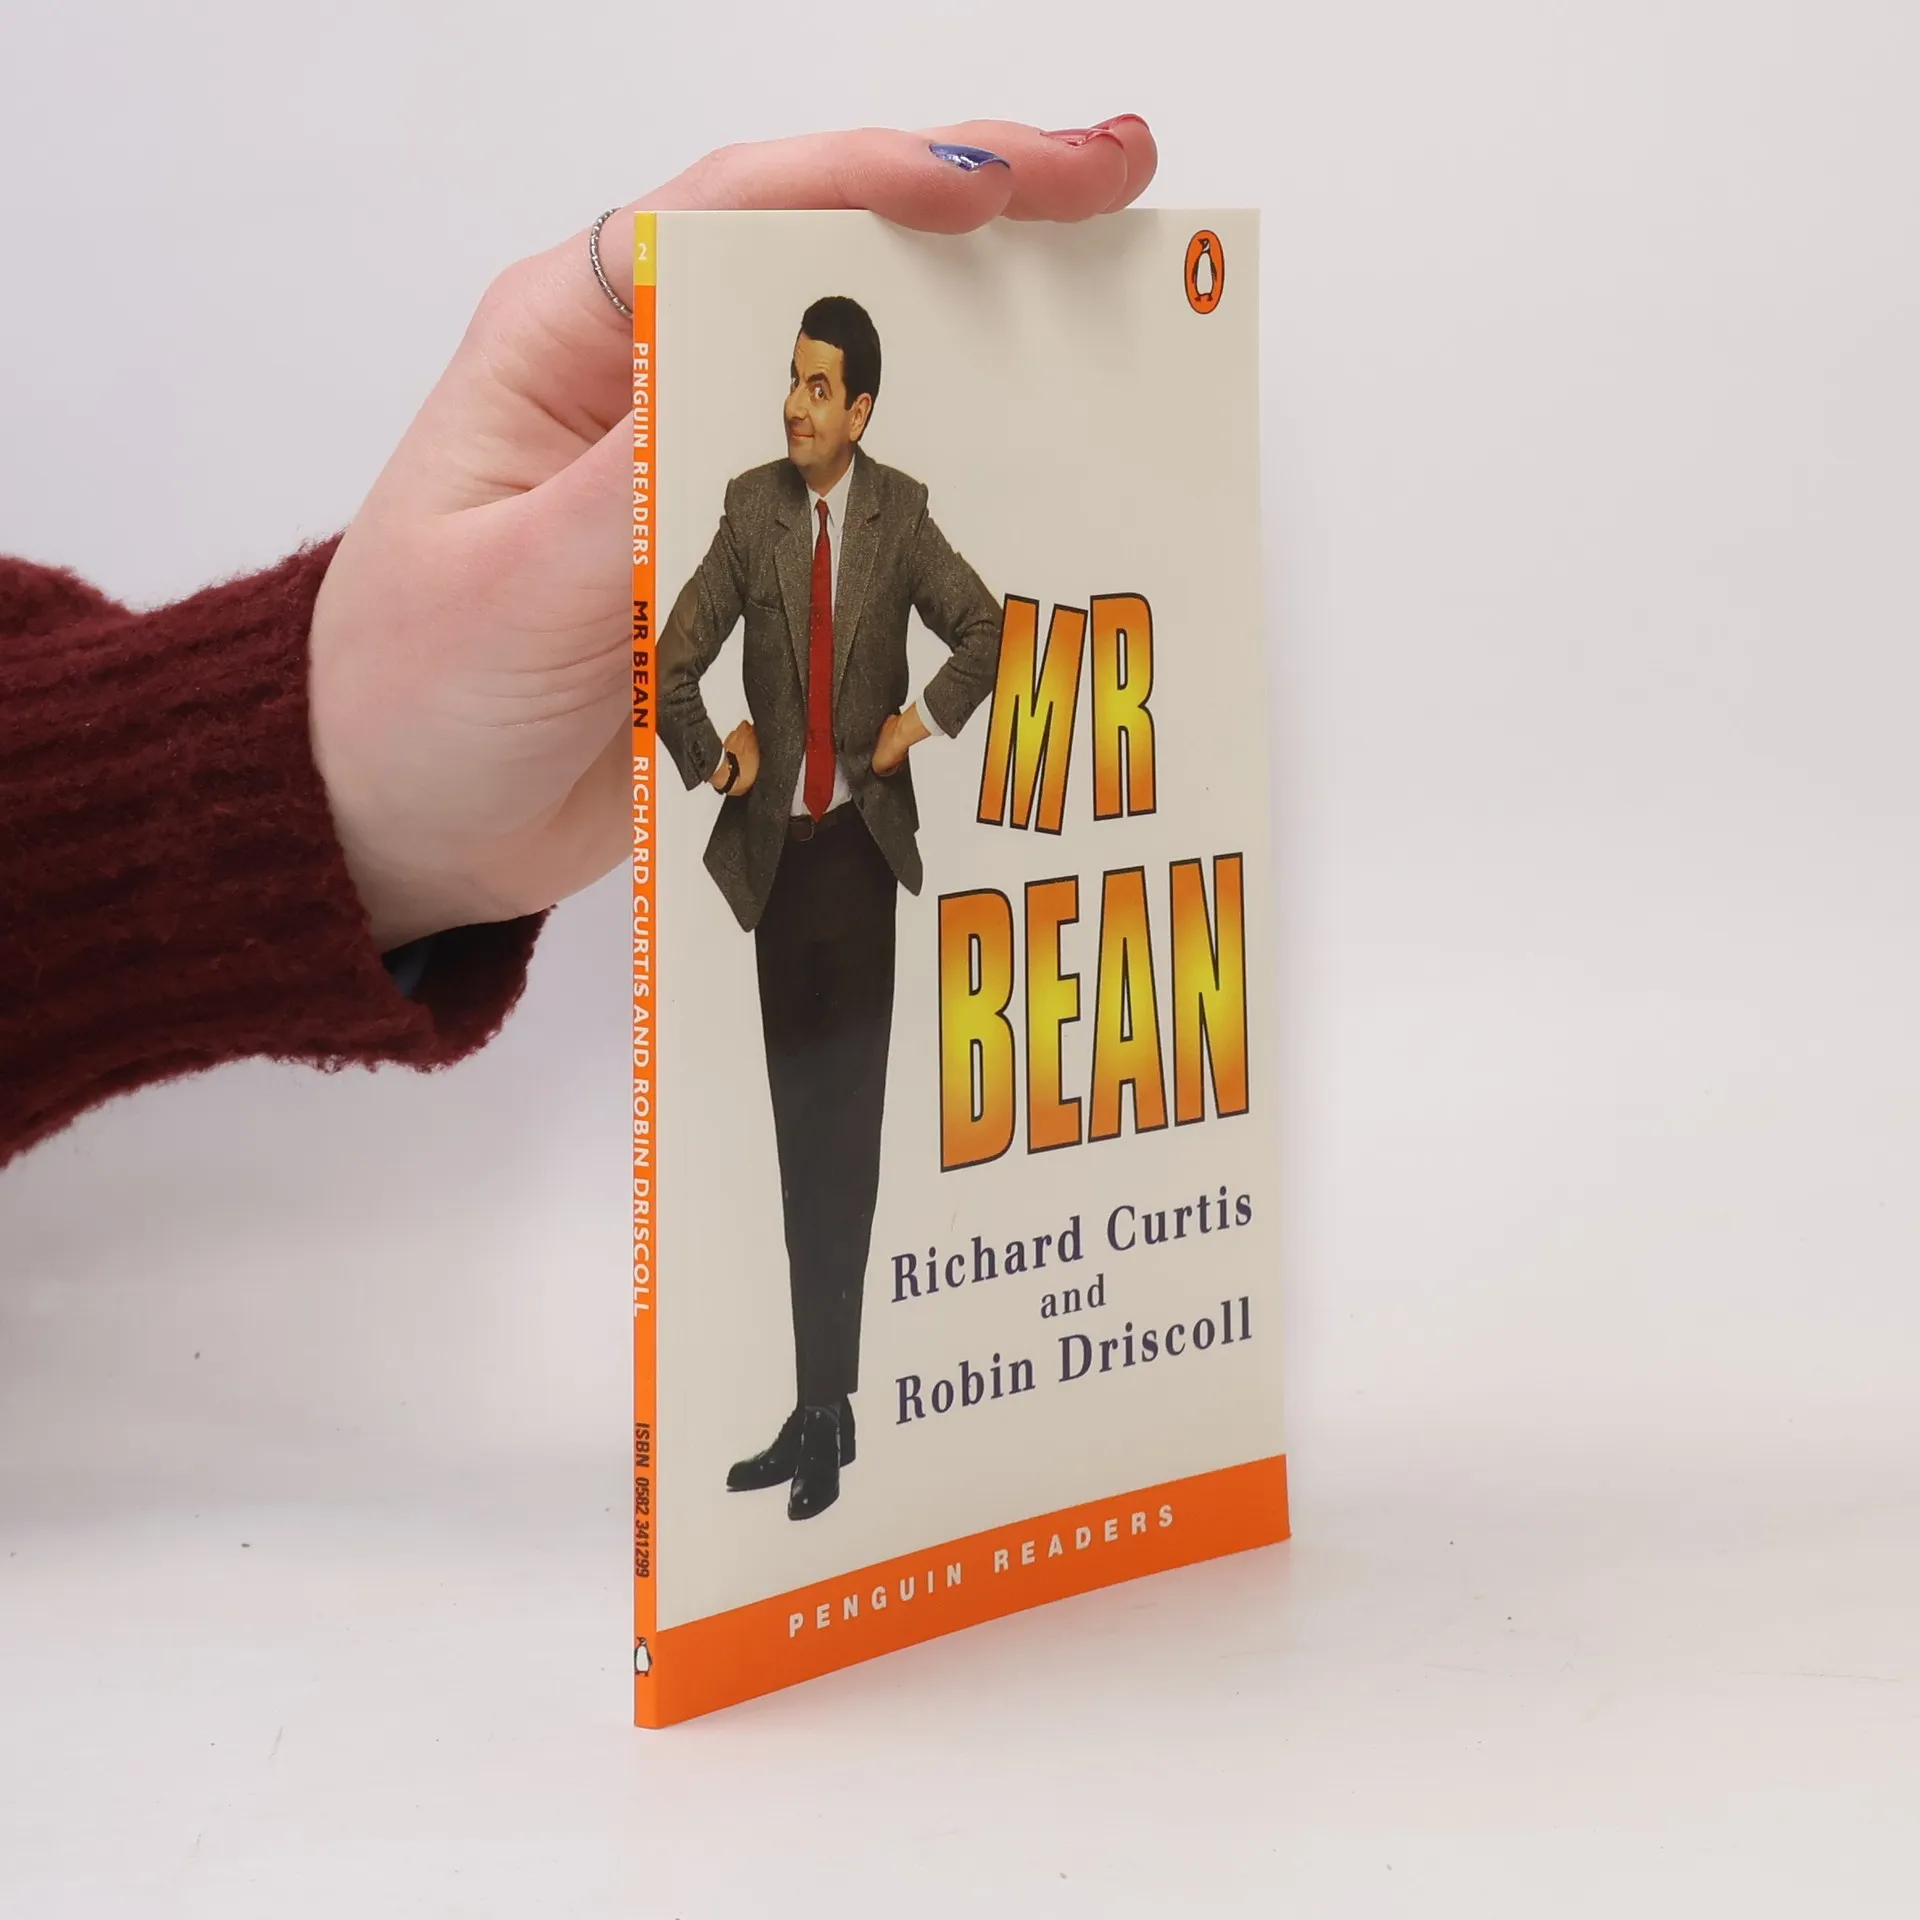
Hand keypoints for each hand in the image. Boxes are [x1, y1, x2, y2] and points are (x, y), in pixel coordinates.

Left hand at [306, 118, 1156, 949]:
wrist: (409, 826)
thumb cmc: (413, 699)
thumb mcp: (513, 591)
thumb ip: (638, 492)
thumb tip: (775, 391)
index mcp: (566, 342)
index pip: (729, 215)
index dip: (872, 183)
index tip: (998, 189)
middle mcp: (647, 378)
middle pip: (822, 257)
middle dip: (973, 209)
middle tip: (1112, 181)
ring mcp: (706, 466)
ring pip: (864, 368)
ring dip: (988, 329)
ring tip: (1115, 294)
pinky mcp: (747, 560)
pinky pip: (867, 499)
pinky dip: (957, 474)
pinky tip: (1038, 459)